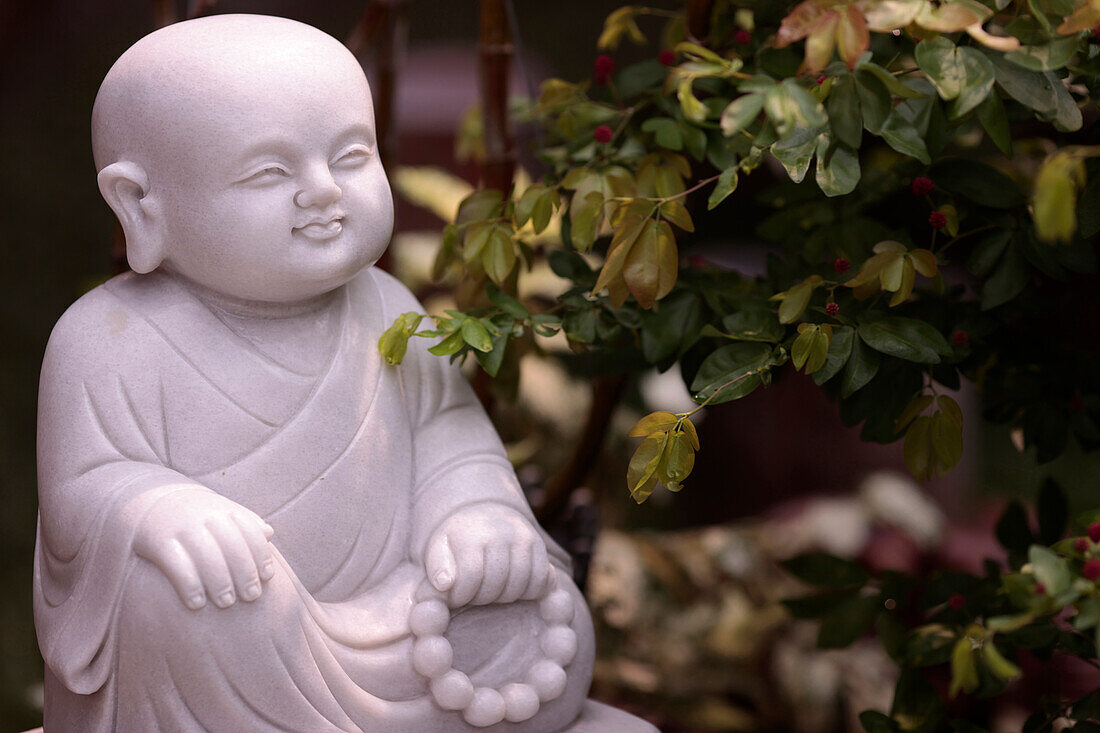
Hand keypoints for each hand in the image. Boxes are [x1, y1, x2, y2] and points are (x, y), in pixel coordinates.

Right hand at [133, 487, 274, 609]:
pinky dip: (189, 586)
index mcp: (225, 510)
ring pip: (207, 556)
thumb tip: (269, 533)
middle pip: (232, 546)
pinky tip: (197, 603)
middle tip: (252, 596)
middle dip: (245, 573)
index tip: (267, 577)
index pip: (251, 532)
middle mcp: (205, 516)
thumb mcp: (221, 510)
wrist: (149, 500)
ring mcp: (182, 527)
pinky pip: (176, 564)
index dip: (261, 555)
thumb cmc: (196, 514)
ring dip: (220, 582)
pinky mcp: (158, 541)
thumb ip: (246, 522)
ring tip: (227, 603)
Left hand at [424, 505, 552, 607]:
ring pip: (519, 586)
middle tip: (473, 593)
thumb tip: (445, 583)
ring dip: (504, 597)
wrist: (482, 512)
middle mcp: (501, 532)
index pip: (470, 578)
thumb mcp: (438, 549)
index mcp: (472, 534)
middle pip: (496, 585)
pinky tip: (510, 586)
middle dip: (481, 598)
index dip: (461, 596)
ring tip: (490, 590)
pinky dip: (527, 591)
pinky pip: (541, 581)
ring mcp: (524, 538)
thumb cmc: (457, 540)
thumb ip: (437, 568)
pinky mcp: (540, 545)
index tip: (455, 597)